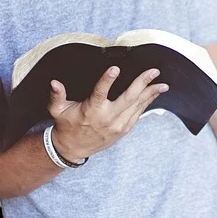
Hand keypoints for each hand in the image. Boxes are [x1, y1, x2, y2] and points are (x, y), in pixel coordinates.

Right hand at [46, 65, 167, 162]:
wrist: (73, 149)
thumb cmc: (66, 125)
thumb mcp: (57, 110)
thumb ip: (56, 96)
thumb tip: (54, 82)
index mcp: (91, 110)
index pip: (100, 93)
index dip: (107, 80)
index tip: (115, 68)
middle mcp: (106, 118)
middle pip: (127, 98)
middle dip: (142, 83)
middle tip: (153, 71)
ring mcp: (117, 125)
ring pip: (137, 106)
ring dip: (150, 94)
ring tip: (162, 84)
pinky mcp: (123, 130)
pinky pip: (138, 114)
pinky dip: (146, 104)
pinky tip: (154, 94)